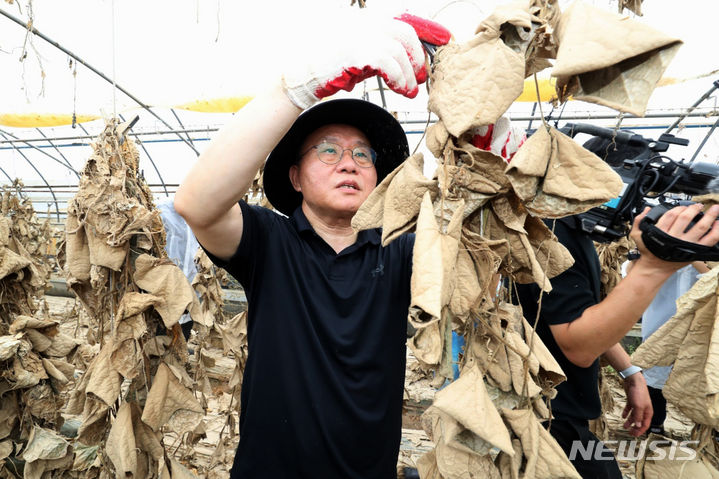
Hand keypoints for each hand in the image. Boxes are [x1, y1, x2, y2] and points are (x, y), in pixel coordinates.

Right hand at [282, 11, 450, 109]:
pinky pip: (388, 64)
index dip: (427, 29)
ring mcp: (359, 35)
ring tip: (409, 90)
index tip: (444, 39)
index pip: (402, 20)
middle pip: (404, 32)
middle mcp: (363, 23)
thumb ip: (379, 54)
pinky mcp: (356, 51)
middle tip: (421, 75)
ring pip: (398, 51)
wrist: (301, 77)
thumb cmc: (328, 69)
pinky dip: (398, 78)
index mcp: (365, 20)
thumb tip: (404, 65)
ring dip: (408, 74)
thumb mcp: (357, 56)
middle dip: (418, 56)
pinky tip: (399, 89)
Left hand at [622, 372, 652, 436]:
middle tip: (629, 432)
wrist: (633, 380)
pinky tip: (623, 416)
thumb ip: (638, 416)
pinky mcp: (632, 401)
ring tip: (624, 426)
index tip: (634, 435)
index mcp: (648, 412)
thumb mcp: (638, 406)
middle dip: (635, 427)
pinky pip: (629, 409)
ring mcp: (638, 405)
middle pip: (640, 421)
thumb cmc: (638, 393)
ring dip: (630, 421)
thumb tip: (638, 426)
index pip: (645, 424)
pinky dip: (626, 413)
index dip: (640, 431)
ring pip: (634, 416)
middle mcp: (644, 409)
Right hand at [630, 203, 718, 272]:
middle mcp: (674, 237)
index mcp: (661, 232)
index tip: (683, 207)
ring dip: (710, 216)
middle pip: (686, 218)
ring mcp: (686, 244)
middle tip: (698, 206)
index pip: (671, 215)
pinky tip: (718, 224)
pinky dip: (716, 231)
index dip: (678, 208)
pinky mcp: (695, 251)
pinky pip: (710, 240)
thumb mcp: (637, 236)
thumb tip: (646, 209)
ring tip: (715, 209)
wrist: (655, 267)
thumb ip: (638, 221)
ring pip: (701, 227)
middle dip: (694, 209)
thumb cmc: (649, 252)